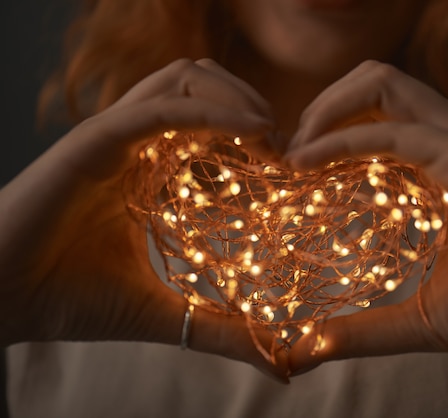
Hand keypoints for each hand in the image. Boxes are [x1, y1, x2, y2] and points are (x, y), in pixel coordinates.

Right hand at [0, 58, 288, 380]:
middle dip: (252, 105)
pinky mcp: (94, 139)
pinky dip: (213, 111)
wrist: (1, 302)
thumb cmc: (71, 301)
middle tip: (285, 147)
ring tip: (271, 133)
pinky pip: (161, 108)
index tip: (289, 168)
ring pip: (185, 78)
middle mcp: (133, 144)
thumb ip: (221, 330)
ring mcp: (114, 136)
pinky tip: (254, 129)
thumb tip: (281, 368)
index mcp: (147, 170)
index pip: (211, 125)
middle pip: (203, 85)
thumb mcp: (164, 313)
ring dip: (238, 96)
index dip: (255, 136)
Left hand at [284, 61, 447, 385]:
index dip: (324, 131)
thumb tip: (306, 351)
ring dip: (325, 114)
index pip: (372, 115)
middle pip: (374, 83)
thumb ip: (360, 328)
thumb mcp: (412, 317)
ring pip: (382, 86)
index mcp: (438, 160)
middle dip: (319, 109)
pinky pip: (397, 134)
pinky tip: (308, 162)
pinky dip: (344, 141)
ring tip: (292, 154)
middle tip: (288, 153)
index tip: (288, 167)